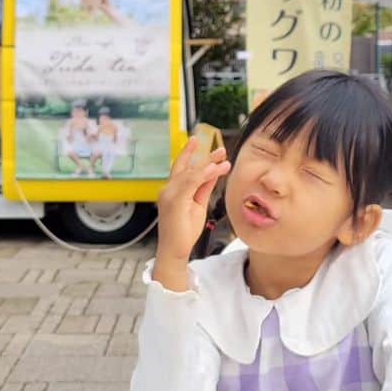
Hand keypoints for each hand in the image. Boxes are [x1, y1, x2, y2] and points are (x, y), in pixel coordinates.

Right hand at [152, 137, 230, 291]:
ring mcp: (169, 194)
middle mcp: (168, 189)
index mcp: (172, 190)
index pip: (181, 167)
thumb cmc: (184, 230)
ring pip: (190, 173)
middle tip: (220, 149)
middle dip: (203, 156)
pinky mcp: (174, 201)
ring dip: (208, 165)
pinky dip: (203, 174)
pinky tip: (215, 170)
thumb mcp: (197, 204)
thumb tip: (213, 173)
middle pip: (186, 166)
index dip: (189, 153)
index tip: (197, 141)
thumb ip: (203, 188)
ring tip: (223, 159)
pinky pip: (190, 182)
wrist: (175, 250)